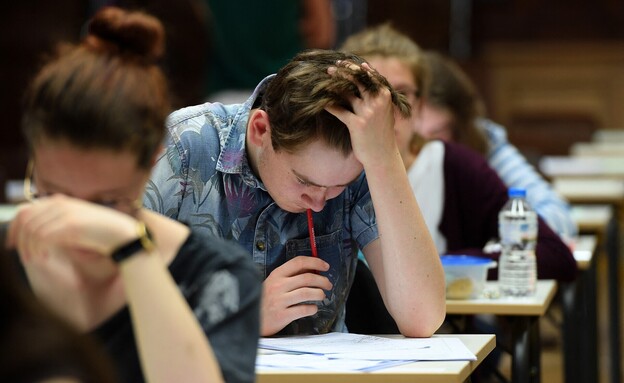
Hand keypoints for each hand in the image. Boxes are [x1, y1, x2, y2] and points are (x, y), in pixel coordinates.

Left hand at [7, 194, 137, 261]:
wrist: (122, 234)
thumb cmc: (100, 233)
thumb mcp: (74, 226)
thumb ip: (56, 225)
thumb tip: (35, 236)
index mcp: (59, 201)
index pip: (25, 210)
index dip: (15, 228)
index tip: (13, 245)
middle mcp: (59, 203)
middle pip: (24, 219)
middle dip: (18, 239)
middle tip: (22, 256)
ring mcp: (64, 212)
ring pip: (31, 229)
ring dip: (28, 248)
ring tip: (34, 260)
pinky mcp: (69, 224)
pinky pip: (42, 236)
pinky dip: (38, 249)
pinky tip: (44, 258)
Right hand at [261, 255, 331, 335]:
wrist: (249, 317)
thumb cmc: (264, 299)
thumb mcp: (273, 283)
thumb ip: (290, 276)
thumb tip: (313, 270)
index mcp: (277, 274)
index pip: (299, 262)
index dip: (315, 262)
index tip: (325, 266)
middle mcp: (278, 285)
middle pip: (307, 277)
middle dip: (322, 280)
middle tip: (328, 284)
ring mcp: (280, 300)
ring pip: (307, 292)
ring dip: (319, 293)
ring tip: (322, 296)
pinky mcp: (282, 315)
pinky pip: (303, 310)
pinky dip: (312, 308)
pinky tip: (313, 308)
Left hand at [325, 61, 398, 167]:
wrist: (383, 155)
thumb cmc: (382, 133)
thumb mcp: (385, 111)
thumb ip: (378, 96)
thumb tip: (367, 81)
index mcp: (385, 96)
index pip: (370, 76)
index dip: (356, 68)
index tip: (344, 62)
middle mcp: (377, 102)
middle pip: (358, 81)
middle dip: (344, 72)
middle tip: (331, 68)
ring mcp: (368, 113)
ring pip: (348, 94)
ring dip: (334, 85)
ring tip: (324, 80)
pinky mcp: (357, 125)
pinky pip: (340, 111)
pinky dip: (330, 105)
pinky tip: (321, 101)